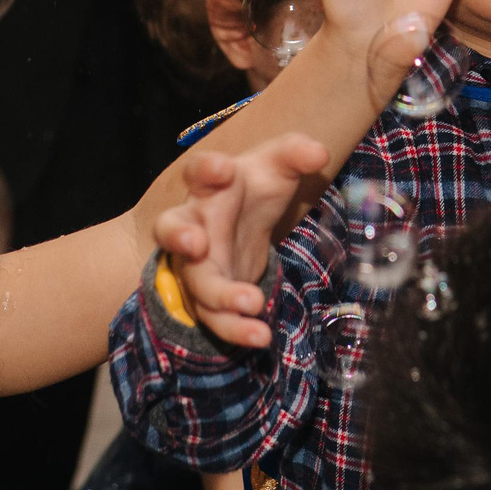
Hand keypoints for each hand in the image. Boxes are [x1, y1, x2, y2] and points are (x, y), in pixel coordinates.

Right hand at [150, 132, 330, 348]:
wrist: (243, 223)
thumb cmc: (255, 189)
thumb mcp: (277, 166)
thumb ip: (296, 153)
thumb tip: (319, 152)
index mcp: (208, 187)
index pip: (197, 171)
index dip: (205, 169)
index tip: (223, 168)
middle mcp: (194, 224)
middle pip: (171, 229)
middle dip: (180, 237)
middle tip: (196, 243)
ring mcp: (196, 265)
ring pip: (197, 283)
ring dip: (221, 296)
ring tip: (252, 303)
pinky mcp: (208, 298)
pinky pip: (215, 318)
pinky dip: (236, 329)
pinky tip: (261, 337)